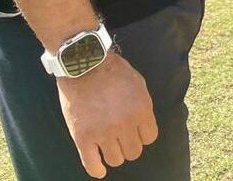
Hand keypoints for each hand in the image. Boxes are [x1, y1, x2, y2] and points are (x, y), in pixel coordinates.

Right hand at [57, 53, 157, 178]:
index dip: (142, 135)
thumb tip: (144, 124)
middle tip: (120, 137)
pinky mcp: (82, 137)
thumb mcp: (138, 83)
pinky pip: (92, 164)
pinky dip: (97, 170)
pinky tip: (99, 169)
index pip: (149, 138)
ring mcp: (103, 132)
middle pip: (134, 152)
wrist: (84, 64)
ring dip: (113, 154)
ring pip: (116, 159)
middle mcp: (124, 124)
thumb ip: (143, 106)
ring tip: (109, 146)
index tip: (135, 131)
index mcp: (141, 110)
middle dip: (128, 145)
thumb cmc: (112, 70)